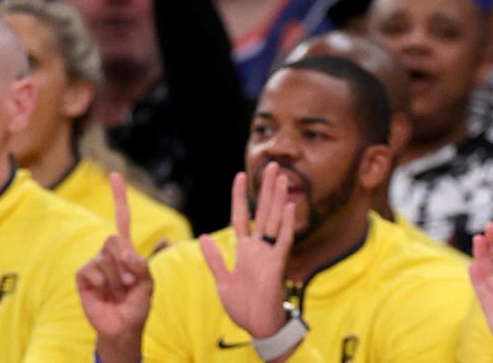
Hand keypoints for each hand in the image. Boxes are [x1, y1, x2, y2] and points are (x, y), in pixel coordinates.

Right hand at [76, 173, 153, 362]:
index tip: (114, 175)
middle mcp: (109, 252)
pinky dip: (101, 283)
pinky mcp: (82, 276)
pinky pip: (91, 270)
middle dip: (124, 261)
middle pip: (114, 239)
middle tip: (128, 282)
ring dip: (116, 277)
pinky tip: (103, 293)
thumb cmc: (137, 304)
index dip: (119, 196)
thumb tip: (127, 254)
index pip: (122, 218)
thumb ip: (142, 265)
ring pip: (105, 257)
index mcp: (126, 249)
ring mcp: (94, 263)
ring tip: (118, 291)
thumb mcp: (148, 283)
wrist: (123, 326)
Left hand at [200, 163, 294, 340]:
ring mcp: (269, 254)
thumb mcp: (222, 281)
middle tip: (271, 165)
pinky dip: (286, 224)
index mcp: (244, 250)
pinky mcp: (277, 265)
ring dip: (277, 199)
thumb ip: (214, 259)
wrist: (257, 325)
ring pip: (274, 220)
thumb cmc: (242, 305)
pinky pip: (283, 241)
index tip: (240, 176)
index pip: (241, 216)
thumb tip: (203, 237)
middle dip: (265, 189)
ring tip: (280, 177)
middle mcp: (258, 248)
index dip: (240, 197)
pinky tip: (289, 207)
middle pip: (262, 212)